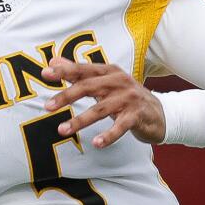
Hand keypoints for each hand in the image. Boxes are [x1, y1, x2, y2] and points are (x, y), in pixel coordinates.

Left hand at [40, 57, 165, 147]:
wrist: (160, 112)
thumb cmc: (125, 95)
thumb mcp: (104, 81)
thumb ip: (78, 72)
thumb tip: (53, 61)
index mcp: (108, 71)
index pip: (83, 69)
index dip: (64, 71)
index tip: (45, 73)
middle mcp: (118, 81)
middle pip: (89, 87)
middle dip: (67, 96)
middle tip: (47, 106)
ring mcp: (129, 98)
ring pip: (101, 109)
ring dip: (80, 120)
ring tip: (62, 130)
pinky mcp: (137, 116)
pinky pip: (121, 126)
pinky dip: (109, 135)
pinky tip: (96, 143)